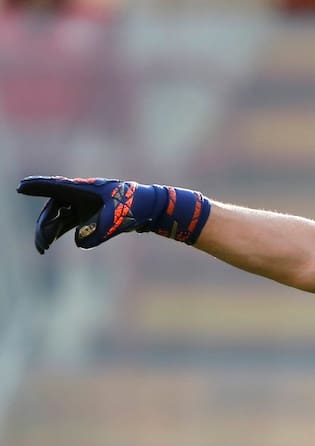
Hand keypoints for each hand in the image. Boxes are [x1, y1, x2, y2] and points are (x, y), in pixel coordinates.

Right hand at [17, 176, 210, 253]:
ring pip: (58, 217)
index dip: (37, 186)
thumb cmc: (135, 206)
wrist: (152, 207)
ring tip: (42, 248)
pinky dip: (57, 232)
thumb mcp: (118, 218)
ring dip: (48, 231)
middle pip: (53, 208)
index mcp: (85, 189)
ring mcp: (83, 204)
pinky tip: (49, 244)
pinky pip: (67, 223)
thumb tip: (78, 241)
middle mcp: (81, 195)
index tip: (20, 187)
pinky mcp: (88, 214)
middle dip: (43, 225)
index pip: (56, 187)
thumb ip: (99, 229)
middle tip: (41, 245)